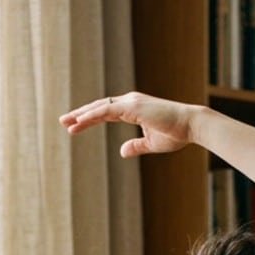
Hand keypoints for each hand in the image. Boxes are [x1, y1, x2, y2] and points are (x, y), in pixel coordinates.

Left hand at [59, 91, 197, 158]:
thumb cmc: (176, 134)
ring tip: (65, 122)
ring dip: (81, 115)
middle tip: (63, 121)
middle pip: (98, 107)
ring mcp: (130, 102)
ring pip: (99, 107)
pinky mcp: (132, 106)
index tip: (74, 126)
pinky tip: (80, 121)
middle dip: (80, 114)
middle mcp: (129, 102)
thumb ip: (136, 146)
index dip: (90, 119)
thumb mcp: (151, 144)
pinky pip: (107, 110)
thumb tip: (122, 151)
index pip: (105, 112)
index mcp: (132, 109)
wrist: (191, 126)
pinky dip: (92, 115)